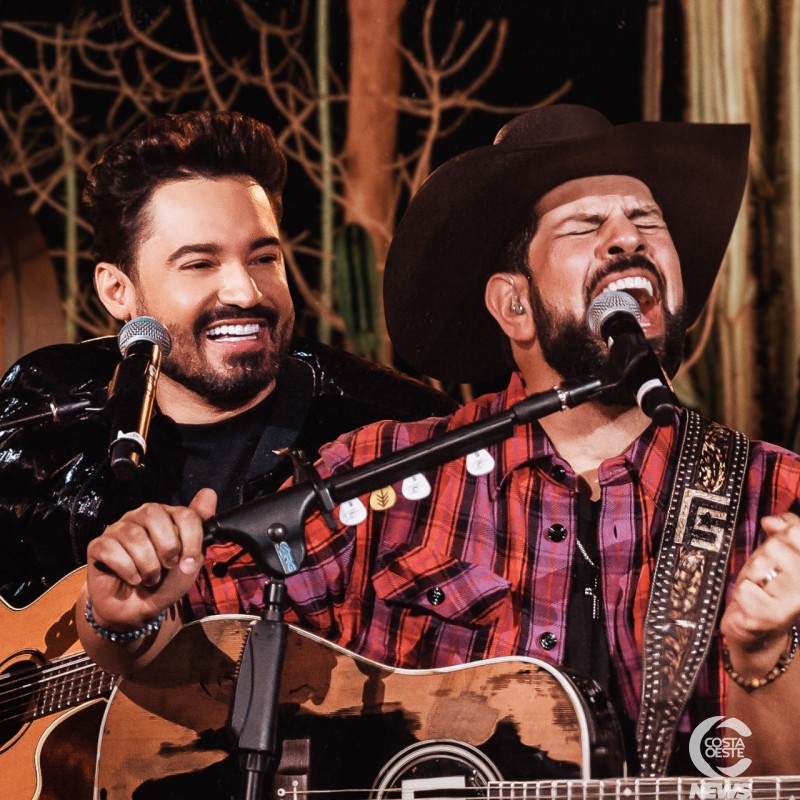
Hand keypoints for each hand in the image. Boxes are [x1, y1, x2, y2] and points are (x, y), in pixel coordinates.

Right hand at [85, 488, 216, 630]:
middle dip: (166, 547)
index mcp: (167, 517)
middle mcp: (141, 516)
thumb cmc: (165, 583)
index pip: (183, 513)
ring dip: (148, 565)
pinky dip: (127, 570)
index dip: (191, 539)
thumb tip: (208, 492)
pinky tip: (132, 579)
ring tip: (150, 578)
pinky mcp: (98, 545)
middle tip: (167, 567)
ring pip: (133, 535)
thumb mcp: (190, 560)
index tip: (189, 563)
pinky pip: (112, 550)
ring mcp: (118, 529)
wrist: (138, 610)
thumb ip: (200, 528)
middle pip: (153, 514)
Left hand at [721, 512, 799, 676]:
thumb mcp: (778, 553)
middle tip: (764, 572)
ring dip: (751, 574)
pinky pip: (744, 587)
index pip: (797, 533)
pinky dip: (740, 592)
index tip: (776, 537)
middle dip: (763, 556)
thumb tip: (771, 520)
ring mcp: (791, 603)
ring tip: (758, 587)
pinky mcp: (769, 617)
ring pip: (760, 565)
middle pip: (775, 547)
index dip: (786, 532)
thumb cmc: (767, 587)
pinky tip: (749, 601)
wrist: (758, 631)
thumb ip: (784, 529)